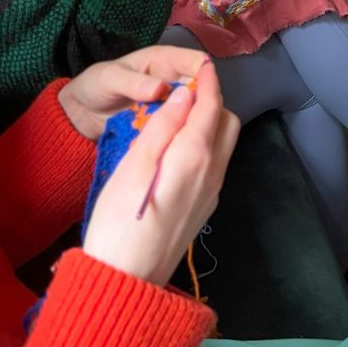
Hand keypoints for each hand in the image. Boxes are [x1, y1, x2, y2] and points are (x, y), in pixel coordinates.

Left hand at [58, 45, 212, 141]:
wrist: (80, 114)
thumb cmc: (95, 86)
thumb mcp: (109, 78)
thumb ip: (133, 83)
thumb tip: (160, 89)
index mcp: (166, 60)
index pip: (196, 62)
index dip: (206, 75)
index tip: (208, 94)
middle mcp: (174, 81)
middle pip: (202, 89)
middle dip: (204, 103)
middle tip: (199, 121)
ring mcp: (171, 104)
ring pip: (194, 111)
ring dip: (194, 122)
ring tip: (189, 136)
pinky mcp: (166, 124)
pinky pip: (180, 128)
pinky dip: (181, 135)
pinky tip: (180, 145)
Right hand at [83, 61, 238, 287]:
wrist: (126, 280)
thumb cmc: (120, 220)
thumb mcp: (134, 164)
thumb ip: (163, 126)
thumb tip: (185, 95)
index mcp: (195, 155)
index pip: (212, 106)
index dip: (208, 82)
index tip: (202, 66)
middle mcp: (213, 171)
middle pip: (227, 123)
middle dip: (213, 102)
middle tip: (186, 94)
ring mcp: (213, 192)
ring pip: (225, 144)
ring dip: (211, 124)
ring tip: (180, 119)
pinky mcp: (206, 208)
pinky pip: (217, 164)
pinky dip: (207, 146)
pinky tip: (181, 150)